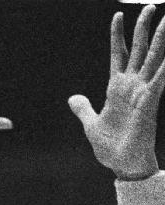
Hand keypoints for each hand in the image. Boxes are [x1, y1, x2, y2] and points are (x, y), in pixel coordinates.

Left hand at [69, 6, 164, 178]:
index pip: (119, 54)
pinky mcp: (149, 102)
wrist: (121, 165)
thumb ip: (83, 109)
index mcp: (117, 88)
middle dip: (144, 27)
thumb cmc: (110, 147)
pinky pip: (160, 80)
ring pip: (154, 58)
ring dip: (161, 39)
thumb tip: (72, 99)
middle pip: (140, 49)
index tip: (117, 16)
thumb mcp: (91, 125)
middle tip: (150, 6)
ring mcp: (142, 92)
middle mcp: (132, 85)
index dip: (118, 35)